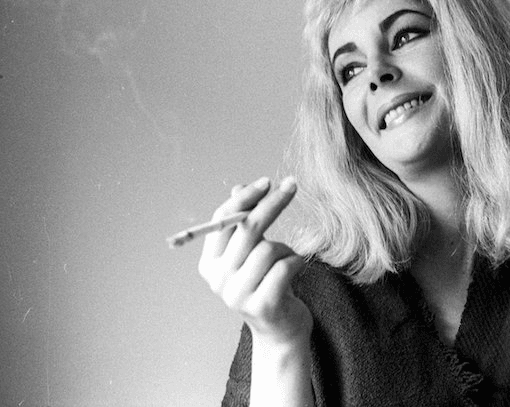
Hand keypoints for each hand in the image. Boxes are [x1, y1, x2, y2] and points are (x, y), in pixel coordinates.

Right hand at [198, 176, 311, 345]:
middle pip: (246, 229)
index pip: (222, 220)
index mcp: (210, 263)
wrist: (280, 330)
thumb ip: (243, 224)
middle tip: (292, 184)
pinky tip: (295, 271)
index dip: (245, 198)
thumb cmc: (267, 283)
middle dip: (272, 203)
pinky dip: (296, 262)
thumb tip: (239, 187)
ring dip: (286, 248)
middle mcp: (218, 279)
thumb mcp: (252, 253)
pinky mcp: (262, 305)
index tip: (267, 181)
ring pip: (268, 249)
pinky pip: (285, 267)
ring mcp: (237, 295)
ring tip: (288, 260)